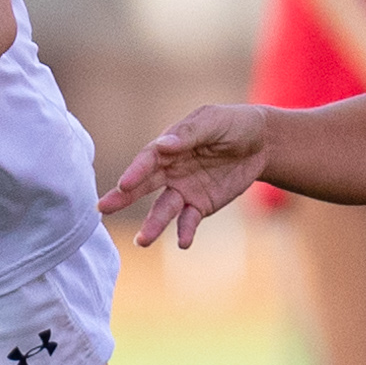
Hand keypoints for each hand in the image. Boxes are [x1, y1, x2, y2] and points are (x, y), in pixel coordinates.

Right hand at [97, 102, 279, 249]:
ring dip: (153, 224)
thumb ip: (189, 134)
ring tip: (142, 241)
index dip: (135, 171)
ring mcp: (183, 190)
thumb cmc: (233, 124)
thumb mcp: (213, 122)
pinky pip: (189, 220)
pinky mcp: (200, 205)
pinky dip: (185, 231)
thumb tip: (163, 144)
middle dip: (123, 198)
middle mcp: (169, 170)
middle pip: (143, 186)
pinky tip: (183, 242)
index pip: (147, 160)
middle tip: (103, 209)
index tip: (123, 184)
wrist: (262, 143)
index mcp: (168, 147)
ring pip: (163, 209)